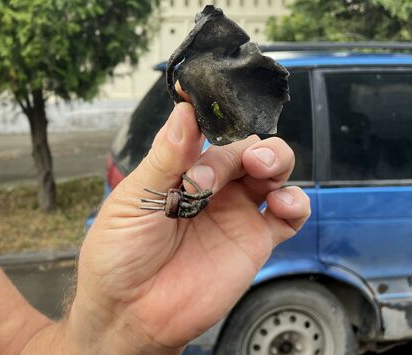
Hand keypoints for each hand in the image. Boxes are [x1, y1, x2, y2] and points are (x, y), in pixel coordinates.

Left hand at [69, 102, 310, 353]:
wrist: (129, 312)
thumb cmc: (118, 254)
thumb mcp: (134, 199)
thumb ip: (165, 158)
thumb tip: (183, 111)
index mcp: (178, 169)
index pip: (207, 131)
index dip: (217, 117)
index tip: (221, 102)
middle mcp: (210, 186)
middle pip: (245, 147)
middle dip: (248, 144)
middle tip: (241, 159)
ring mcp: (233, 212)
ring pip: (272, 172)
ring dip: (277, 160)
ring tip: (262, 171)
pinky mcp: (253, 242)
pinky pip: (288, 215)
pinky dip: (295, 202)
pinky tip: (282, 202)